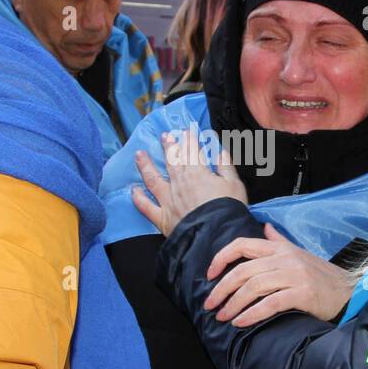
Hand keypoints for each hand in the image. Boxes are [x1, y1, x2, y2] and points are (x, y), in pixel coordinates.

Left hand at [132, 127, 247, 236]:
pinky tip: (133, 190)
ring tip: (139, 154)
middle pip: (171, 161)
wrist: (218, 238)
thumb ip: (225, 166)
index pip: (191, 151)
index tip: (186, 130)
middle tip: (164, 135)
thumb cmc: (229, 210)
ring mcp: (168, 200)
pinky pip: (146, 206)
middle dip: (168, 146)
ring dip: (145, 165)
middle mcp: (179, 183)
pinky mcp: (162, 217)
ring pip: (153, 179)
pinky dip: (138, 198)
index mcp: (197, 173)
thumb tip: (220, 152)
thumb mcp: (234, 184)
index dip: (189, 139)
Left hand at [203, 223, 355, 326]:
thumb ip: (279, 241)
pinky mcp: (303, 294)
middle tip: (210, 304)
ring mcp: (294, 275)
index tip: (209, 274)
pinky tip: (240, 322)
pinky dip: (252, 314)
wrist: (350, 292)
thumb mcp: (299, 254)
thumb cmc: (322, 276)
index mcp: (281, 249)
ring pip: (254, 287)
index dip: (221, 257)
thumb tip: (264, 227)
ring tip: (223, 317)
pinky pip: (270, 304)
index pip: (242, 245)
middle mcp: (285, 259)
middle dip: (221, 288)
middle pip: (243, 270)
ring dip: (233, 304)